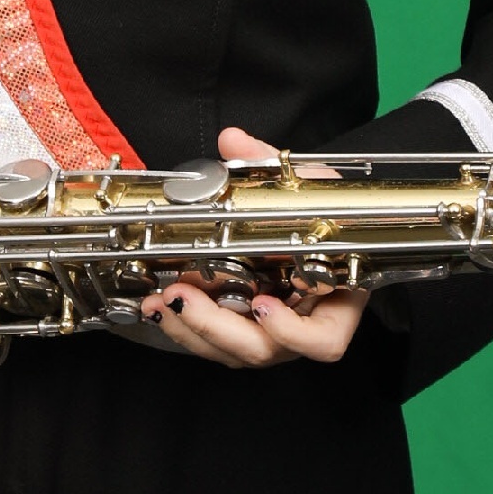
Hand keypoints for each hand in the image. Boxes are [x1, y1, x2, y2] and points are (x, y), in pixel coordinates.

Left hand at [141, 126, 372, 371]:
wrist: (311, 225)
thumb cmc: (322, 215)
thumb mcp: (307, 184)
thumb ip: (272, 163)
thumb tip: (233, 141)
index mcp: (334, 302)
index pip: (324, 341)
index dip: (292, 331)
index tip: (263, 303)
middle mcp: (301, 329)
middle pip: (263, 350)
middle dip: (216, 327)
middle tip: (183, 295)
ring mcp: (268, 337)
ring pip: (231, 352)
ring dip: (191, 330)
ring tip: (161, 299)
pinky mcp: (239, 332)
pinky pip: (212, 343)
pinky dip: (183, 326)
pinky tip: (158, 302)